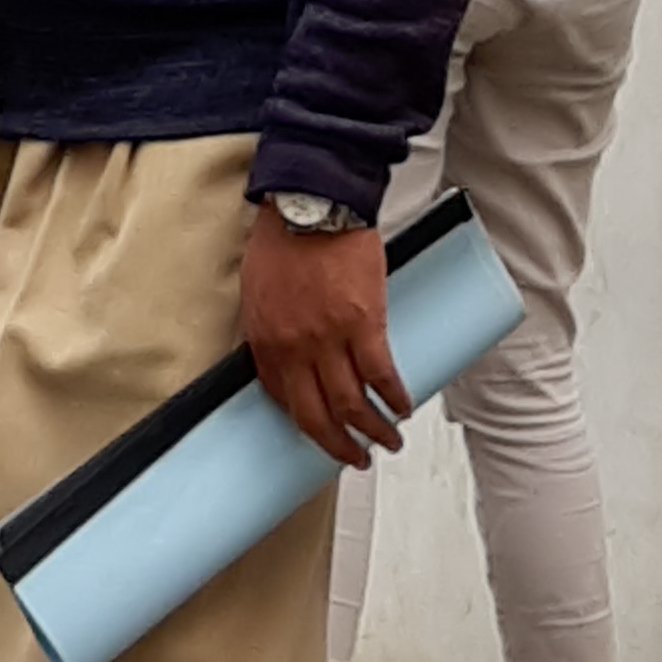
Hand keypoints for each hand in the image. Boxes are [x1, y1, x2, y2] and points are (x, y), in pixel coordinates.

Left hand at [241, 200, 405, 467]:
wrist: (313, 203)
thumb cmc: (284, 238)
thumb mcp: (258, 290)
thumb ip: (271, 327)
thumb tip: (287, 353)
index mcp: (266, 339)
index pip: (282, 399)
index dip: (304, 422)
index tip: (319, 433)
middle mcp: (294, 347)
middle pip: (317, 415)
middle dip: (337, 445)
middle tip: (354, 457)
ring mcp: (329, 338)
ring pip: (352, 404)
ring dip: (372, 430)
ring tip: (386, 440)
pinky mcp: (364, 322)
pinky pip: (381, 374)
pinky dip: (394, 396)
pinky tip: (403, 406)